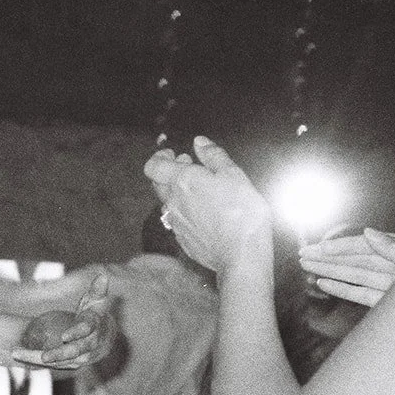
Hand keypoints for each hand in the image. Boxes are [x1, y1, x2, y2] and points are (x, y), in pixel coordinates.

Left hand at [11, 272, 114, 369]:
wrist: (105, 337)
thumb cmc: (95, 313)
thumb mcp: (96, 300)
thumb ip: (97, 289)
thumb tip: (102, 275)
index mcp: (96, 326)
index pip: (87, 329)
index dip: (77, 332)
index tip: (65, 336)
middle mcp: (92, 344)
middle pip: (75, 351)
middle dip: (59, 354)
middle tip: (43, 356)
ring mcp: (84, 356)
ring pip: (63, 361)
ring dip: (41, 360)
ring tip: (18, 354)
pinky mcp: (74, 363)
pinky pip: (55, 364)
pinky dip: (38, 362)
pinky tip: (20, 358)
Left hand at [144, 136, 271, 271]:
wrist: (241, 253)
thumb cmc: (242, 210)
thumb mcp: (233, 175)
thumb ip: (214, 156)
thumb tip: (199, 141)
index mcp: (181, 181)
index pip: (153, 166)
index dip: (159, 158)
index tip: (173, 155)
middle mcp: (171, 202)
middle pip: (158, 184)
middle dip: (170, 172)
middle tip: (189, 167)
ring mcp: (175, 223)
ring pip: (167, 203)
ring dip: (177, 192)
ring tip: (198, 190)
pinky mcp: (182, 239)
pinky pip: (177, 221)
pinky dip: (185, 212)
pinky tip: (203, 213)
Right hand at [298, 228, 394, 306]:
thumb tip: (368, 232)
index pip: (367, 246)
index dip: (342, 246)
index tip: (319, 248)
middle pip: (357, 259)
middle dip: (329, 257)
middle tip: (303, 254)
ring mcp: (393, 285)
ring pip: (355, 276)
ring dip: (330, 270)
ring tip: (306, 265)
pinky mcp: (390, 303)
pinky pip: (364, 296)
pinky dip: (343, 290)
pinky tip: (323, 284)